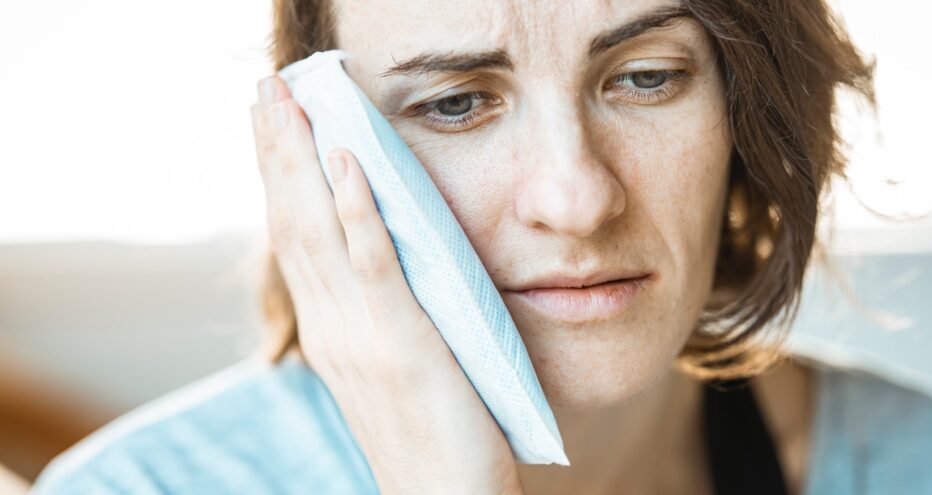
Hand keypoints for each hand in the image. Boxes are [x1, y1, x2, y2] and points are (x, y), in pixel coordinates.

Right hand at [250, 74, 523, 494]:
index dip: (278, 177)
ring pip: (319, 230)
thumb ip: (377, 316)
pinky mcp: (403, 342)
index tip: (270, 124)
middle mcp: (333, 327)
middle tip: (264, 88)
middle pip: (292, 221)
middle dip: (277, 151)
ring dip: (302, 159)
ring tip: (288, 102)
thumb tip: (380, 265)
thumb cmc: (427, 437)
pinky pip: (373, 263)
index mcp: (330, 332)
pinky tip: (346, 160)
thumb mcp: (390, 368)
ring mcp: (362, 334)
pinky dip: (356, 207)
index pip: (294, 239)